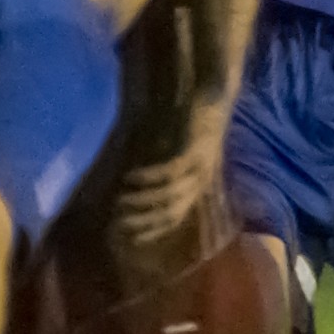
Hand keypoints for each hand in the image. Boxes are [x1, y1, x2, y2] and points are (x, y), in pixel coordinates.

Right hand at [114, 100, 231, 244]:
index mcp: (198, 182)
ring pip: (169, 194)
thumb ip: (170, 166)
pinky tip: (129, 178)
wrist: (214, 95)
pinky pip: (169, 170)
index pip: (176, 216)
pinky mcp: (193, 149)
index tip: (131, 238)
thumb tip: (143, 181)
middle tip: (119, 226)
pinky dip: (148, 177)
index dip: (154, 229)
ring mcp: (198, 166)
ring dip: (143, 201)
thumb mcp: (184, 147)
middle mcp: (200, 179)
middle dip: (145, 222)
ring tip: (120, 204)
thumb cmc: (194, 121)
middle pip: (172, 211)